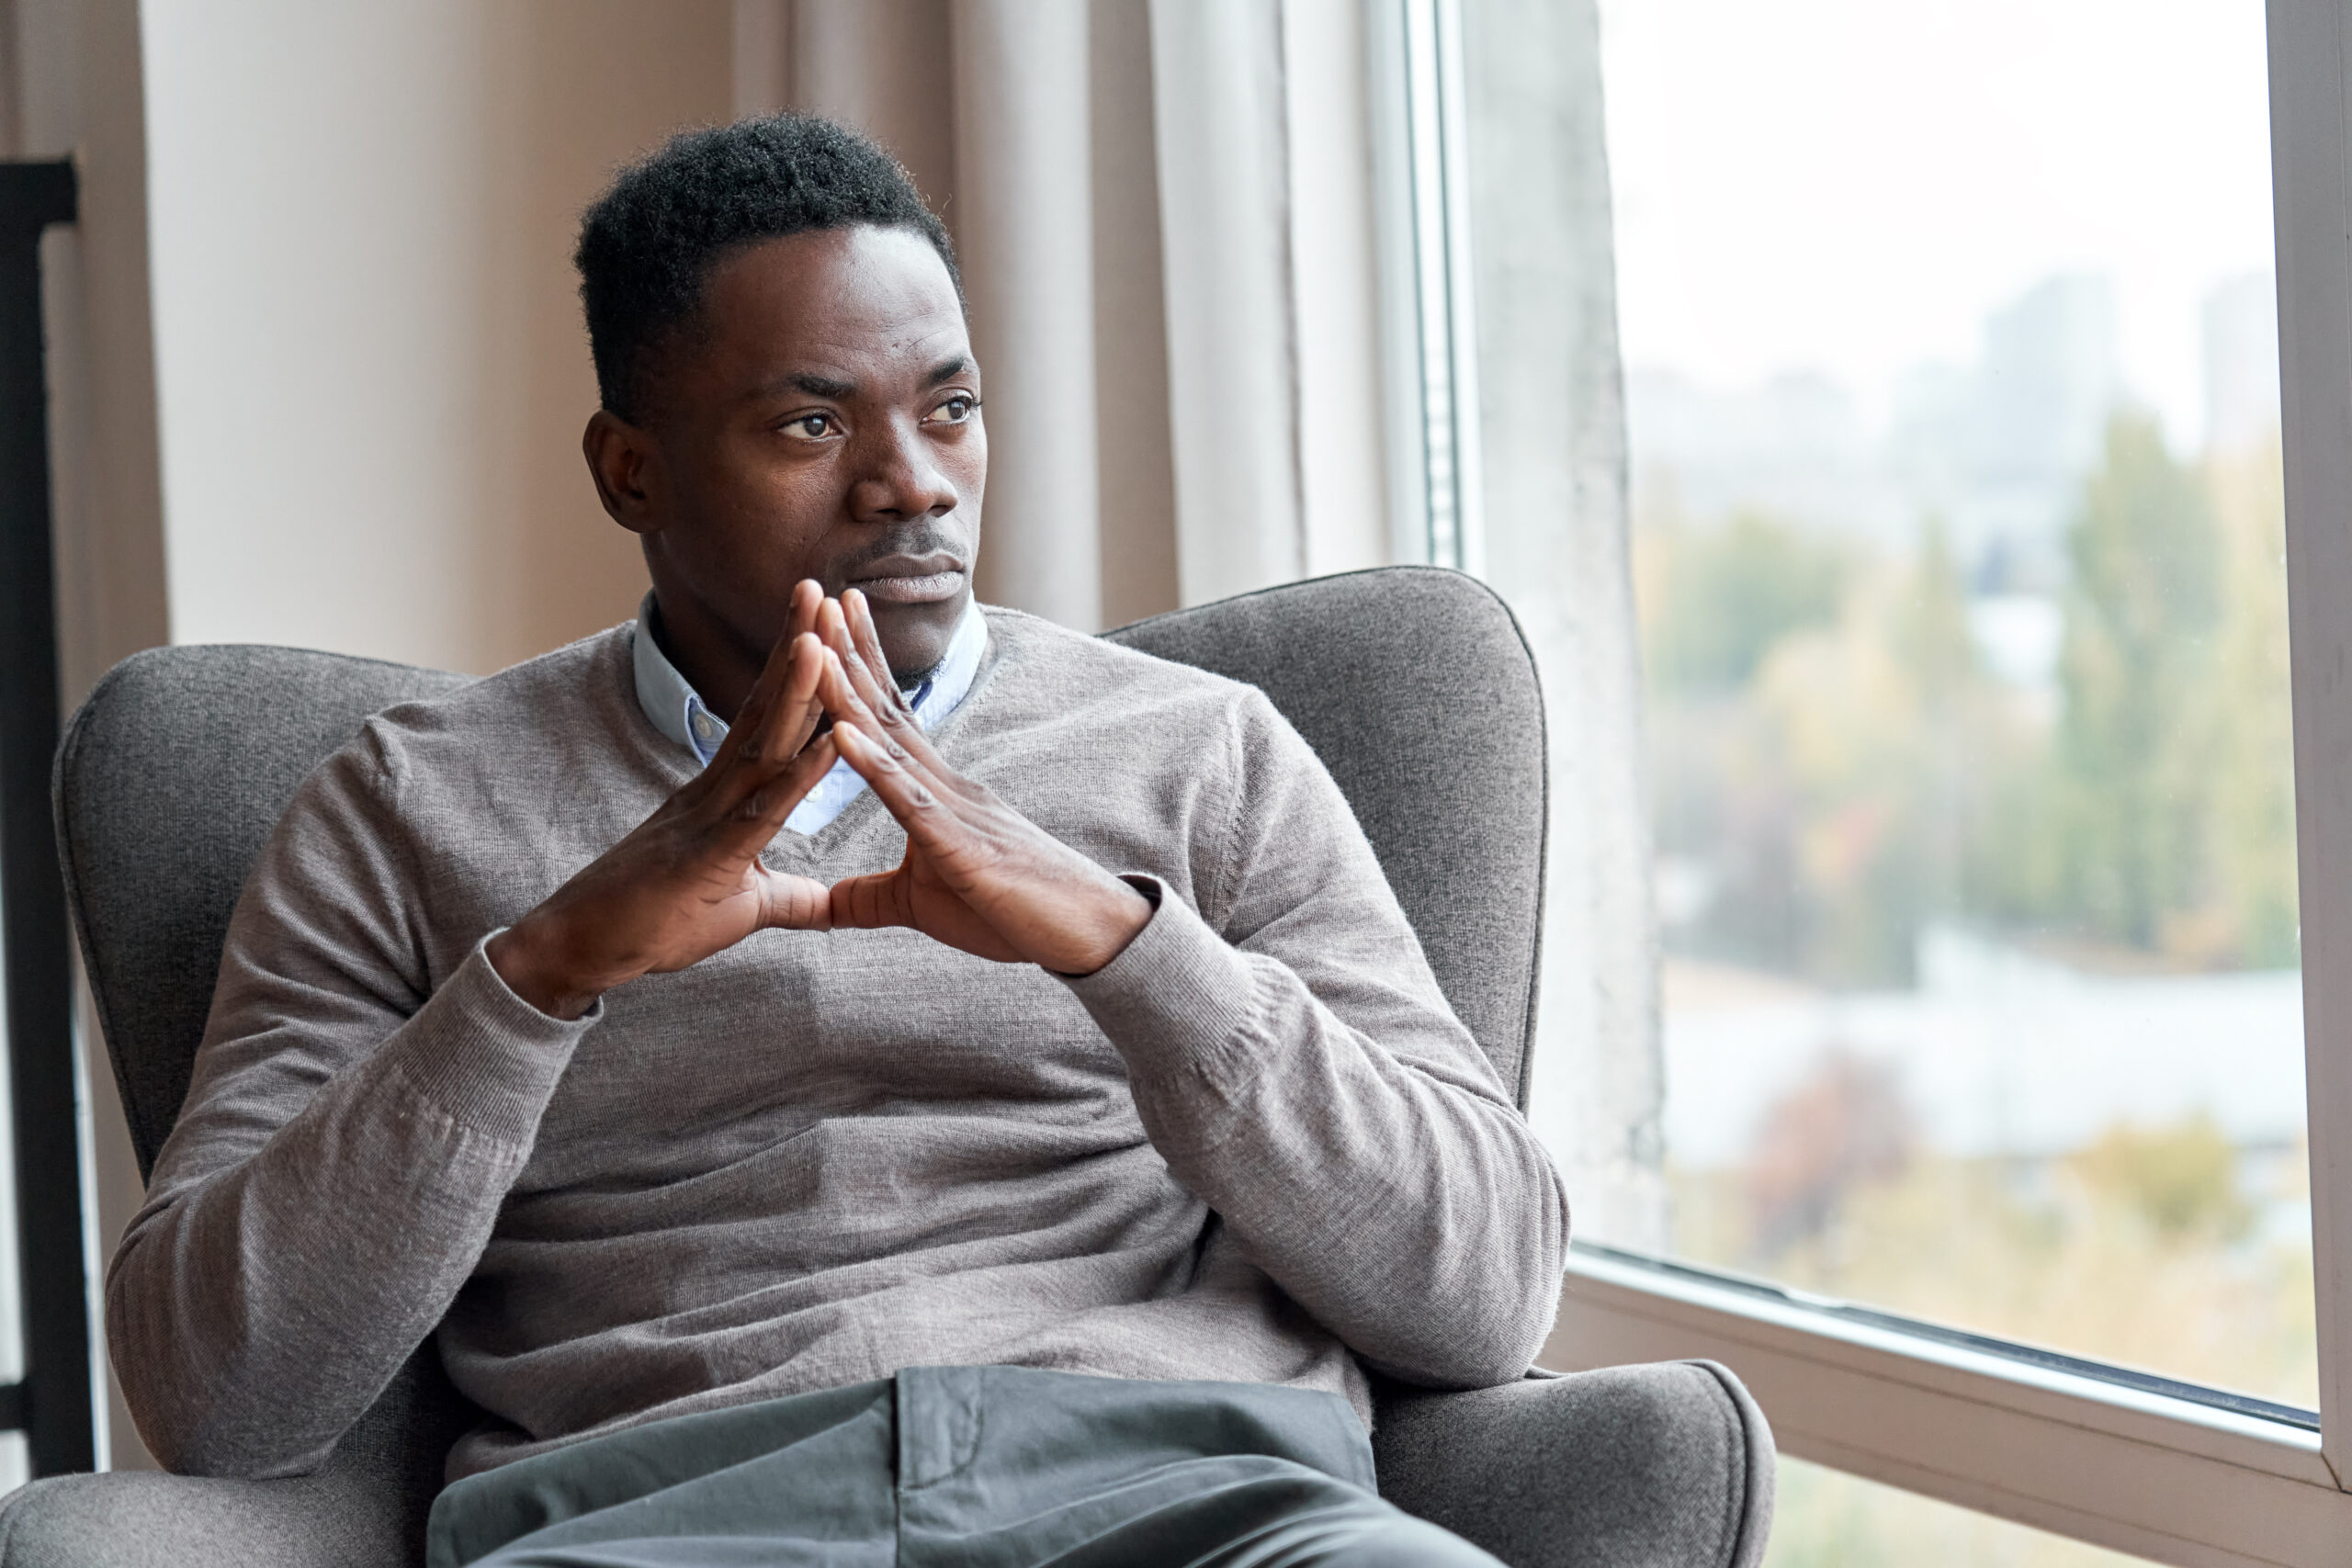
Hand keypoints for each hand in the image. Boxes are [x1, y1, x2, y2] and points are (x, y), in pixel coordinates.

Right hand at [487, 580, 840, 1017]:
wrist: (583, 950)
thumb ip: (790, 898)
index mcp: (726, 794)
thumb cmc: (656, 923)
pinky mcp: (708, 857)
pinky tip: (834, 742)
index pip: (770, 722)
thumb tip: (831, 905)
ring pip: (763, 745)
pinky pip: (763, 810)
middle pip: (767, 710)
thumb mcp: (744, 909)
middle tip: (821, 590)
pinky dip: (801, 775)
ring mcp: (708, 817)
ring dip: (796, 691)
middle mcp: (716, 790)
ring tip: (822, 636)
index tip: (824, 624)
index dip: (799, 675)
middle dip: (796, 649)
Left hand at [815, 590, 1153, 975]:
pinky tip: (841, 733)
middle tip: (817, 600)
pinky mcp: (961, 847)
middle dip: (849, 656)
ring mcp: (955, 810)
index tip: (830, 625)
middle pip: (886, 711)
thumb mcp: (922, 906)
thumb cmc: (1014, 914)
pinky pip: (909, 801)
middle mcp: (946, 786)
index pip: (889, 721)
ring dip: (849, 693)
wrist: (1088, 933)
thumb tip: (822, 905)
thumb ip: (869, 899)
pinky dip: (873, 765)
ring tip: (816, 646)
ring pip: (891, 743)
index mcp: (937, 794)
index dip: (858, 672)